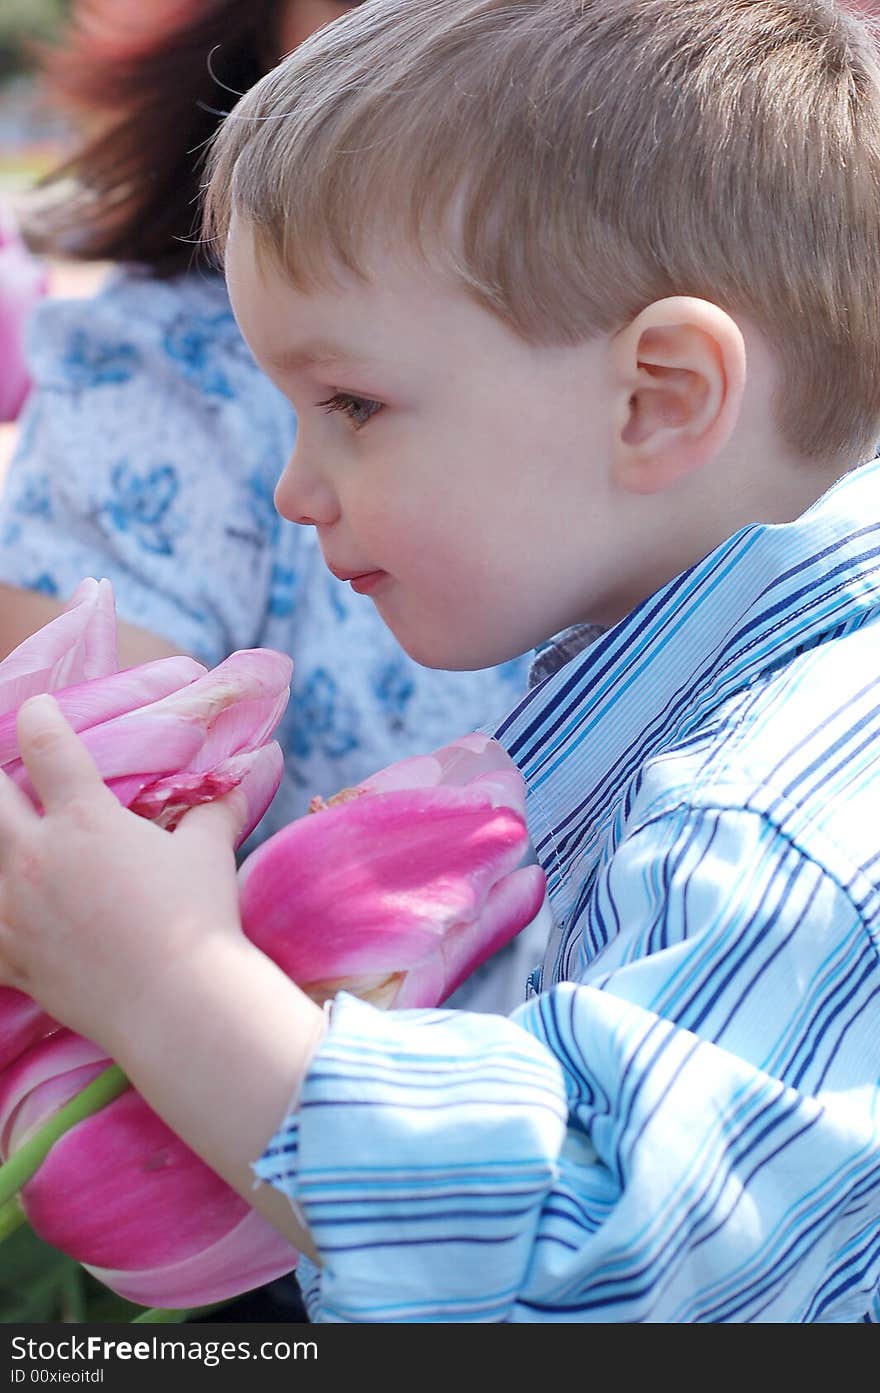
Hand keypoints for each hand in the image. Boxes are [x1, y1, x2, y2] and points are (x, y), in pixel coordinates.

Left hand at [0, 694, 324, 1253]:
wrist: (178, 1004)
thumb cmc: (198, 918)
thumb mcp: (209, 852)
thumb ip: (215, 806)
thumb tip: (252, 769)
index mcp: (85, 820)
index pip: (46, 745)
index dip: (39, 716)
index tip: (39, 708)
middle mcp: (35, 856)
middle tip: (13, 778)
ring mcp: (13, 909)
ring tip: (19, 842)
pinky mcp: (11, 957)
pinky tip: (9, 912)